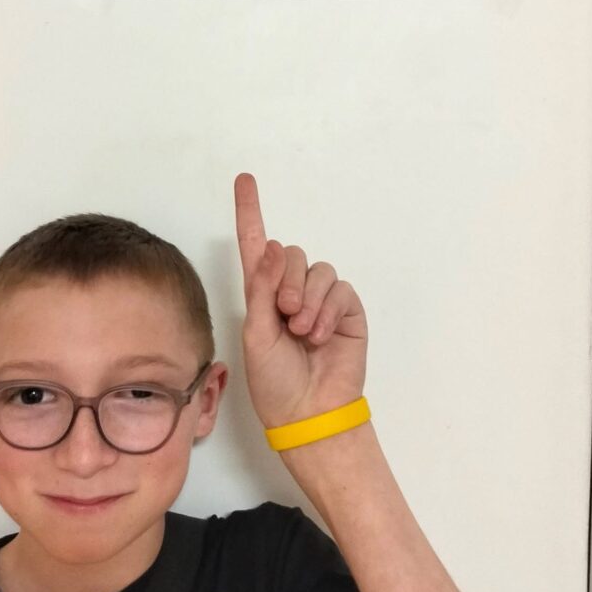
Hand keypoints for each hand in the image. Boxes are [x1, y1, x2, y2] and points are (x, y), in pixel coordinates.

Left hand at [234, 173, 366, 429]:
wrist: (307, 412)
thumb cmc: (273, 381)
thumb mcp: (256, 334)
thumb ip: (262, 289)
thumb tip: (273, 248)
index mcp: (262, 294)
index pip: (256, 246)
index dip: (250, 211)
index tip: (245, 179)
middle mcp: (291, 290)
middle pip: (291, 254)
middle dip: (286, 282)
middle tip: (285, 315)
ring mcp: (320, 299)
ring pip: (317, 269)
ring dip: (307, 298)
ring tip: (302, 330)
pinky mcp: (346, 309)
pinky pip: (339, 288)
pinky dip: (327, 309)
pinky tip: (319, 335)